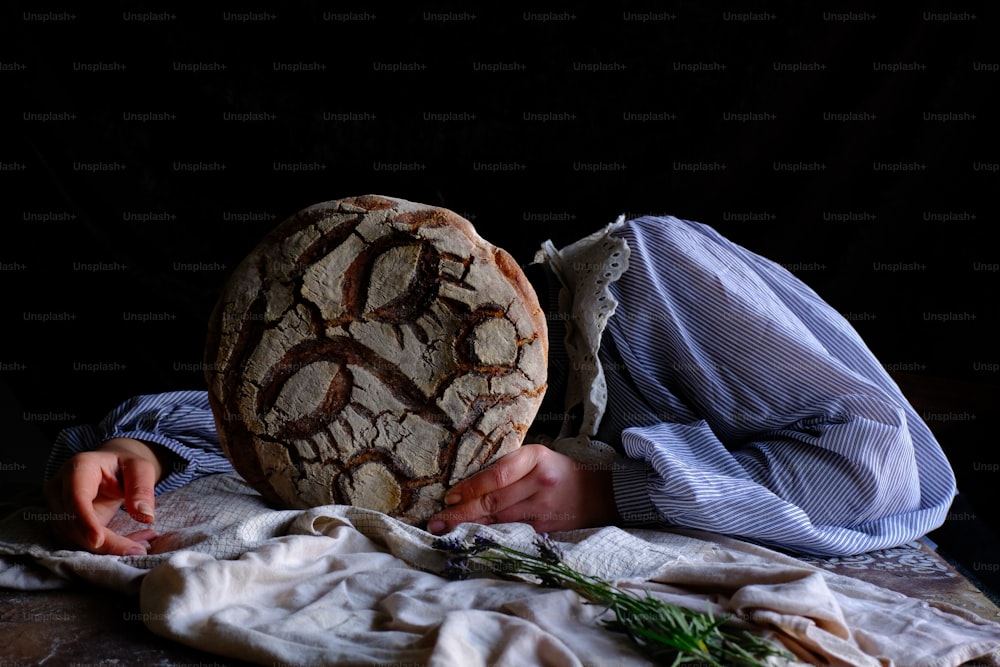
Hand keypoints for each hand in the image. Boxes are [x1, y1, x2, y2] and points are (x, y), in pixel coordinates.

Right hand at [42, 437, 164, 554]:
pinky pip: (78, 543)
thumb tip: (145, 517)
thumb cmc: (124, 465)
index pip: (75, 498)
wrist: (109, 468)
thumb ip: (142, 489)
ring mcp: (56, 508)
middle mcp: (58, 489)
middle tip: (139, 550)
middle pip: (72, 523)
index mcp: (78, 468)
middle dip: (104, 542)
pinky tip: (129, 545)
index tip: (98, 541)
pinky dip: (103, 549)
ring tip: (140, 546)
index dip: (85, 521)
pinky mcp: (61, 524)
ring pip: (73, 538)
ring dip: (106, 548)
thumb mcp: (140, 469)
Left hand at [427, 444, 618, 534]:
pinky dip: (489, 536)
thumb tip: (467, 480)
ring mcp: (543, 510)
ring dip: (469, 527)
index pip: (498, 475)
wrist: (600, 494)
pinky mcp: (545, 530)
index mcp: (536, 458)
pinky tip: (470, 540)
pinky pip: (511, 533)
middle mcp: (540, 483)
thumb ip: (509, 465)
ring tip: (444, 531)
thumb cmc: (560, 471)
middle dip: (461, 513)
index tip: (449, 496)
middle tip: (436, 521)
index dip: (471, 488)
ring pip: (500, 521)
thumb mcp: (538, 456)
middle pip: (494, 501)